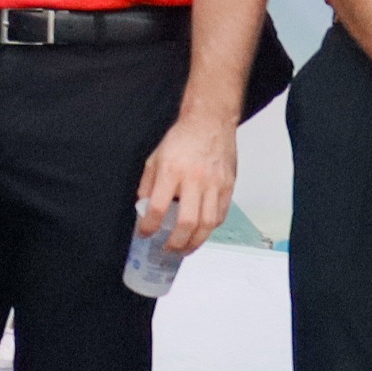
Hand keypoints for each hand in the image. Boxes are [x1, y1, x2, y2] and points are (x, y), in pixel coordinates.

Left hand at [136, 111, 242, 256]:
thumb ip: (148, 185)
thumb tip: (143, 209)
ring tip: (185, 249)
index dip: (149, 226)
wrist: (210, 121)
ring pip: (207, 223)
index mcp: (172, 170)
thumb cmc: (183, 138)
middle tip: (168, 250)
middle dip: (176, 242)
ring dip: (195, 242)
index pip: (158, 207)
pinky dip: (210, 229)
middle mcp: (194, 179)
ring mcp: (214, 184)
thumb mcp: (155, 158)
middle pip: (187, 221)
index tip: (145, 233)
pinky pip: (221, 215)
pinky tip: (201, 232)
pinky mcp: (228, 186)